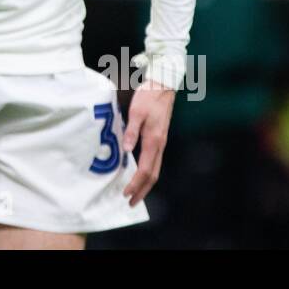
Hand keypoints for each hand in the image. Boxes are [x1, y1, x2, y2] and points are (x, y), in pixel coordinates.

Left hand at [122, 79, 175, 206]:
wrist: (163, 85)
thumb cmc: (149, 97)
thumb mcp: (136, 112)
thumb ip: (131, 131)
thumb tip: (126, 150)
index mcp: (153, 140)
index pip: (145, 169)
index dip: (135, 183)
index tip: (125, 193)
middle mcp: (159, 144)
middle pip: (153, 175)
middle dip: (142, 191)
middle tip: (131, 203)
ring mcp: (161, 142)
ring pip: (155, 169)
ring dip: (146, 184)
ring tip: (135, 193)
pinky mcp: (159, 137)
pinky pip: (155, 161)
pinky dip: (148, 172)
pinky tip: (139, 173)